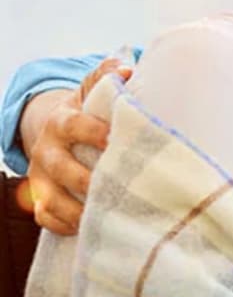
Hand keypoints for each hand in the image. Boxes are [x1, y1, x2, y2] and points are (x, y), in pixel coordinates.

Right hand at [25, 58, 131, 234]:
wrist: (62, 132)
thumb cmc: (90, 112)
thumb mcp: (94, 91)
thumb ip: (108, 76)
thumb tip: (126, 69)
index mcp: (62, 121)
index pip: (73, 126)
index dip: (93, 133)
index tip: (116, 140)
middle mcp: (47, 151)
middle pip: (62, 169)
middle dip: (88, 179)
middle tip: (118, 187)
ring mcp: (41, 177)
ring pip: (52, 199)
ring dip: (78, 210)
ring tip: (107, 215)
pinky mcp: (41, 198)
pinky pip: (46, 217)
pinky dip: (65, 225)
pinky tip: (90, 227)